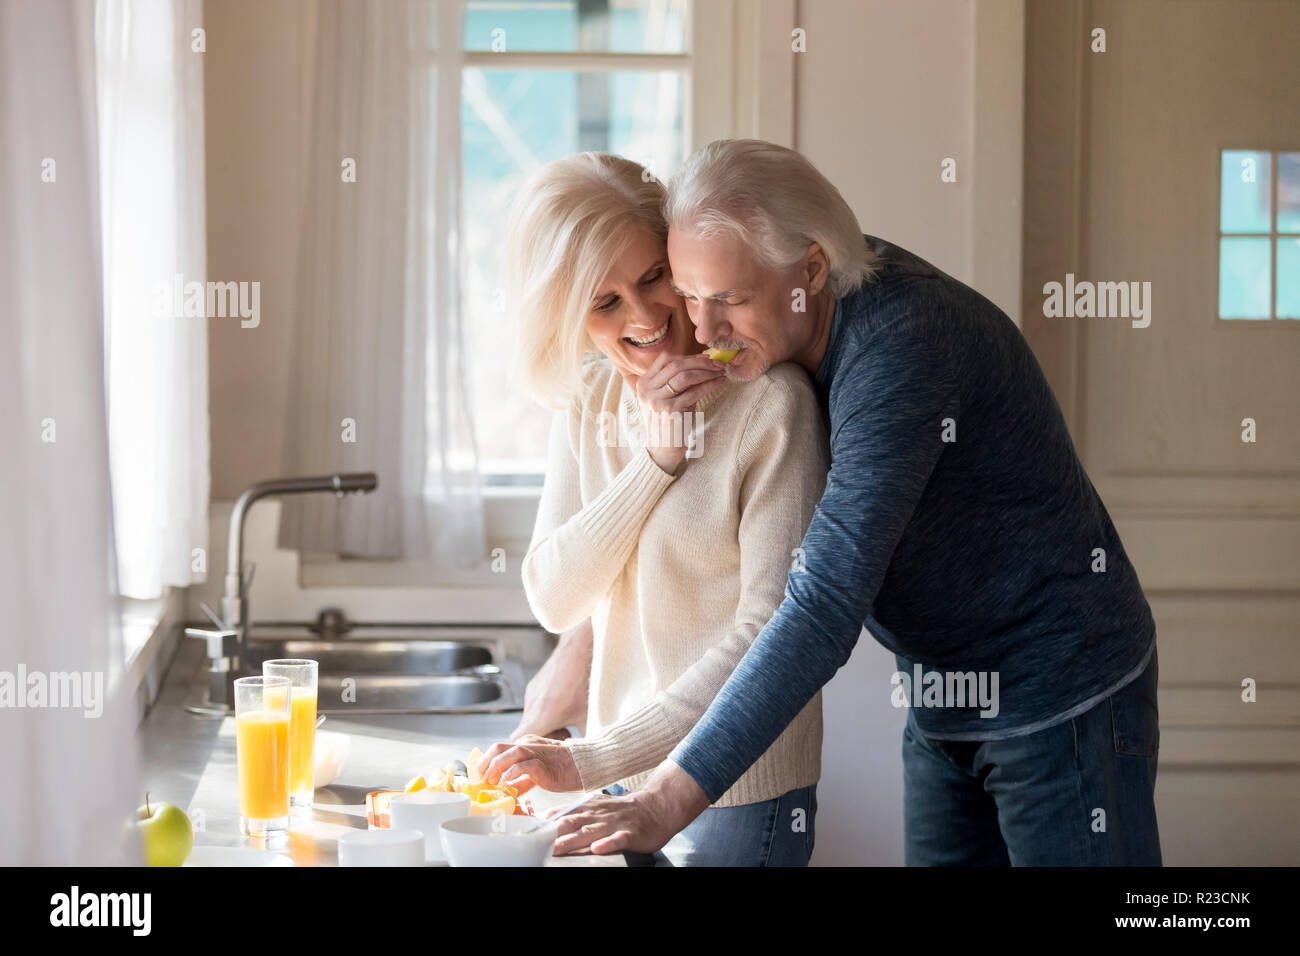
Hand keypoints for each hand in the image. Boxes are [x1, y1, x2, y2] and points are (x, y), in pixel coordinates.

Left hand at [479, 734, 582, 794]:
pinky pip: (523, 766)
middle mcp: (528, 744)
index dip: (486, 761)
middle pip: (498, 748)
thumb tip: (508, 789)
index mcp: (526, 743)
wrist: (583, 766)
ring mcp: (535, 752)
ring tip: (493, 782)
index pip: (499, 748)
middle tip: (484, 779)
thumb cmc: (562, 770)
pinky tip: (507, 783)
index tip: (481, 775)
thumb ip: (522, 778)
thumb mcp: (537, 772)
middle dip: (486, 764)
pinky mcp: (543, 764)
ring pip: (508, 754)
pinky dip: (511, 774)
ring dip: (496, 768)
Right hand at [509, 620, 591, 740]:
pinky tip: (566, 701)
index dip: (529, 751)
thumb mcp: (589, 715)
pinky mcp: (536, 684)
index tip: (549, 750)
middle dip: (542, 738)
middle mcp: (531, 706)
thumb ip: (586, 739)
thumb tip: (592, 756)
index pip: (518, 744)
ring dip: (546, 723)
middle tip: (564, 735)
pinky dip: (547, 709)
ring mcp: (532, 693)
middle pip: (525, 732)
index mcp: (541, 717)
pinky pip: (535, 703)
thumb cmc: (584, 681)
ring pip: (531, 717)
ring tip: (568, 718)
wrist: (579, 647)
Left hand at [552, 760, 710, 855]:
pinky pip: (617, 839)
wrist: (656, 807)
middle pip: (572, 823)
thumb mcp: (597, 807)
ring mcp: (614, 823)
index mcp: (589, 808)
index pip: (562, 814)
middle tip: (537, 843)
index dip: (545, 823)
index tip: (528, 831)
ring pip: (590, 832)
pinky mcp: (630, 833)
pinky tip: (597, 849)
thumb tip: (549, 818)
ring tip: (557, 848)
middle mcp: (598, 814)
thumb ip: (576, 812)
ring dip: (572, 840)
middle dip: (553, 833)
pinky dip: (607, 843)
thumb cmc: (623, 811)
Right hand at [634, 353, 725, 473]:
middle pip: (676, 365)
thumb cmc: (669, 423)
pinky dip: (709, 385)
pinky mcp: (670, 410)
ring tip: (720, 372)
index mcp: (644, 384)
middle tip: (718, 364)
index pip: (665, 359)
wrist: (663, 450)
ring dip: (706, 372)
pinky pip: (694, 392)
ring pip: (685, 376)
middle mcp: (647, 390)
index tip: (705, 358)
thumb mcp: (667, 398)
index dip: (687, 356)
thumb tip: (703, 361)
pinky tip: (719, 383)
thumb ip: (677, 381)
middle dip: (700, 362)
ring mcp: (657, 400)